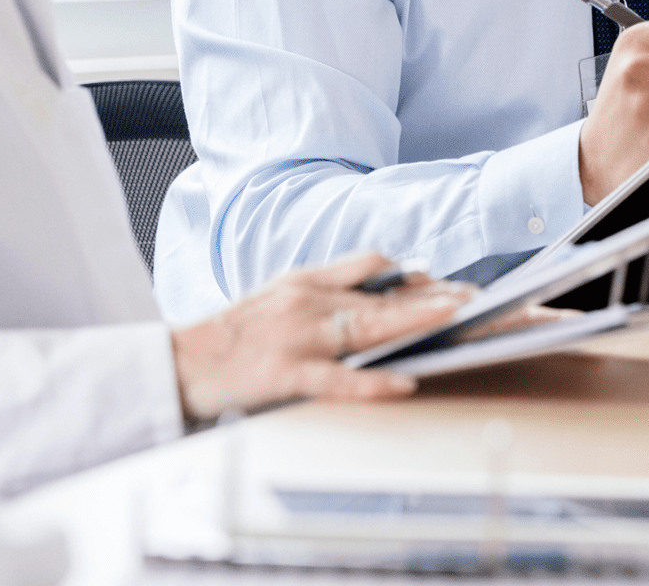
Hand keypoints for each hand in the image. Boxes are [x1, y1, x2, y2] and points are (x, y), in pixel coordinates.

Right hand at [170, 251, 472, 423]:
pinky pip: (338, 380)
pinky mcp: (286, 375)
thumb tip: (387, 278)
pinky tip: (405, 382)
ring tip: (453, 319)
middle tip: (470, 298)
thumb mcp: (279, 294)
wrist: (178, 362)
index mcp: (304, 281)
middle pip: (379, 296)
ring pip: (367, 327)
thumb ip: (328, 285)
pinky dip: (374, 382)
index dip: (410, 271)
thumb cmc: (232, 334)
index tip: (445, 278)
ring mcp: (297, 338)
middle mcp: (305, 302)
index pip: (368, 265)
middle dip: (429, 296)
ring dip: (413, 321)